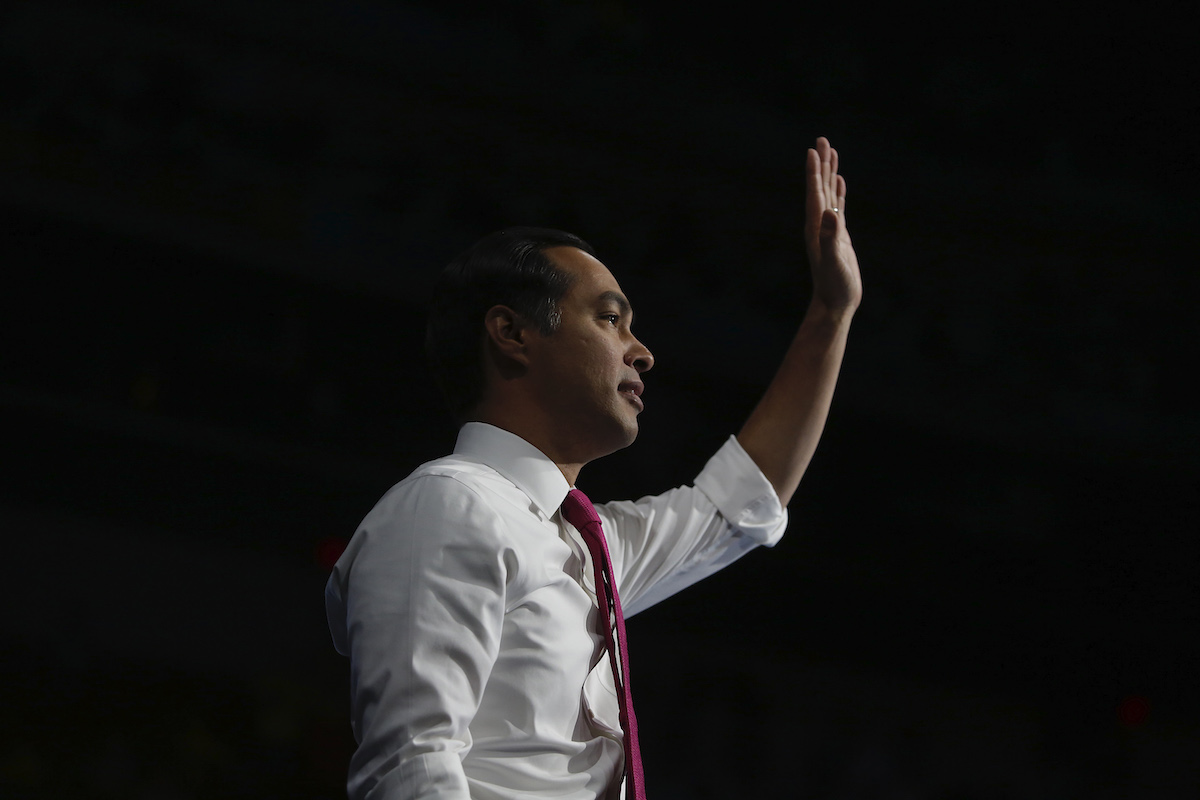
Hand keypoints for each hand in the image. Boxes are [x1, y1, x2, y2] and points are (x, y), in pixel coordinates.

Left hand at [805, 137, 861, 315]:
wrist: (835, 304)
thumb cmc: (834, 286)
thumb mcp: (834, 261)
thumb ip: (831, 238)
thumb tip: (830, 215)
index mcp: (816, 228)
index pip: (814, 193)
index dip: (813, 172)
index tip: (813, 149)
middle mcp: (820, 225)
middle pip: (820, 188)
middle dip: (821, 164)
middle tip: (822, 140)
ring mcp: (829, 229)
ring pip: (828, 194)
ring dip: (829, 173)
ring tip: (831, 152)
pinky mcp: (839, 235)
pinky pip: (838, 206)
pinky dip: (838, 192)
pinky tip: (840, 181)